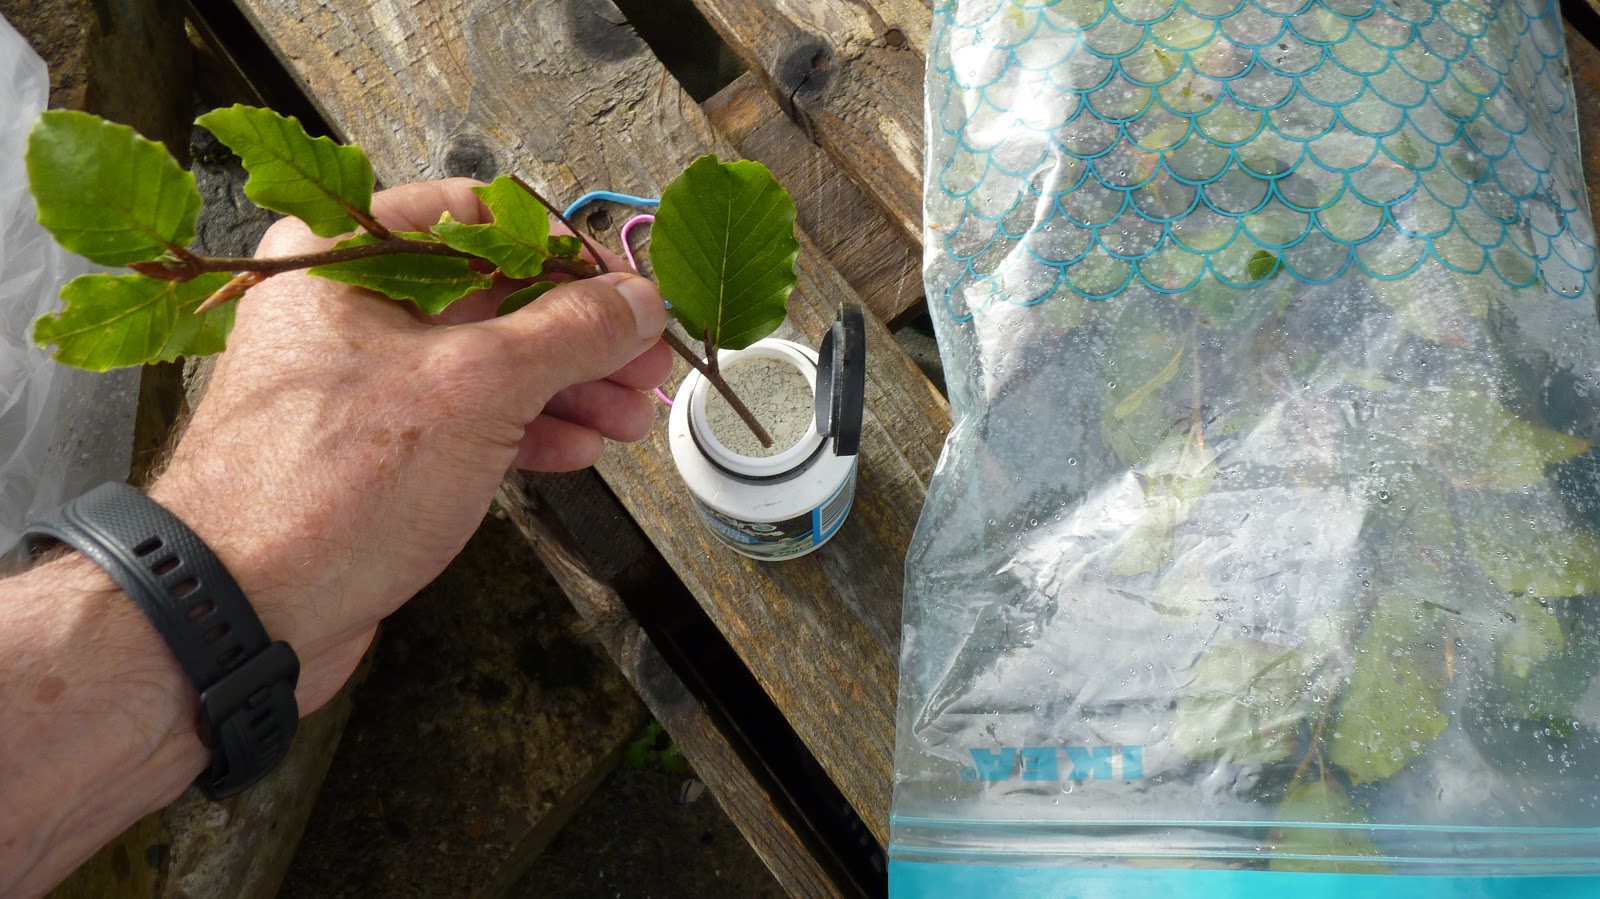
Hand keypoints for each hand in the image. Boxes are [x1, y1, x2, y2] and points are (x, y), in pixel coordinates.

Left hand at [148, 178, 669, 712]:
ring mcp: (361, 384)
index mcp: (345, 257)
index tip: (626, 292)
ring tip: (630, 418)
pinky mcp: (375, 452)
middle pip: (491, 297)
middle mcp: (347, 309)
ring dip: (567, 389)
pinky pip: (465, 422)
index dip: (562, 254)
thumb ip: (569, 334)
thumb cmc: (330, 486)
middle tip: (647, 363)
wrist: (244, 614)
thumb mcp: (475, 389)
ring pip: (485, 365)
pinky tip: (579, 449)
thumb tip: (638, 302)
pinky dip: (526, 431)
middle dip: (579, 336)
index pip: (476, 219)